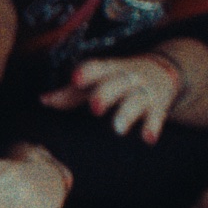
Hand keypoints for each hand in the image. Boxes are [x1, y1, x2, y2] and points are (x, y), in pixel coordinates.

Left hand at [40, 54, 182, 143]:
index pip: (98, 67)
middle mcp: (127, 77)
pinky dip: (153, 126)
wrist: (165, 69)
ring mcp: (144, 90)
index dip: (87, 73)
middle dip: (105, 94)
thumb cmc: (119, 78)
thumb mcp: (98, 81)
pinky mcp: (159, 105)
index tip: (75, 79)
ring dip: (127, 113)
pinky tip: (147, 139)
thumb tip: (42, 100)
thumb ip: (71, 93)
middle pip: (116, 83)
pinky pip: (157, 115)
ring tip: (118, 129)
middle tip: (95, 108)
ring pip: (136, 99)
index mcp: (109, 70)